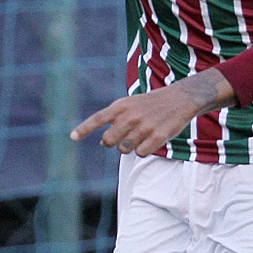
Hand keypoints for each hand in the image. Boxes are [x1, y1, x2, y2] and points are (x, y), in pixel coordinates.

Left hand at [71, 68, 232, 156]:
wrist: (180, 98)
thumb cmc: (150, 104)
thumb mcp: (130, 103)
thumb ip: (116, 118)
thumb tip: (104, 141)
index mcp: (121, 105)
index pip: (98, 119)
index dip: (84, 129)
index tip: (72, 137)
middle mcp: (130, 116)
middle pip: (109, 140)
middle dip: (111, 143)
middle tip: (120, 138)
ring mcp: (144, 127)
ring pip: (124, 149)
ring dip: (128, 147)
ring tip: (139, 137)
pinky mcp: (158, 137)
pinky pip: (141, 154)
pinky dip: (143, 150)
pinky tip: (151, 141)